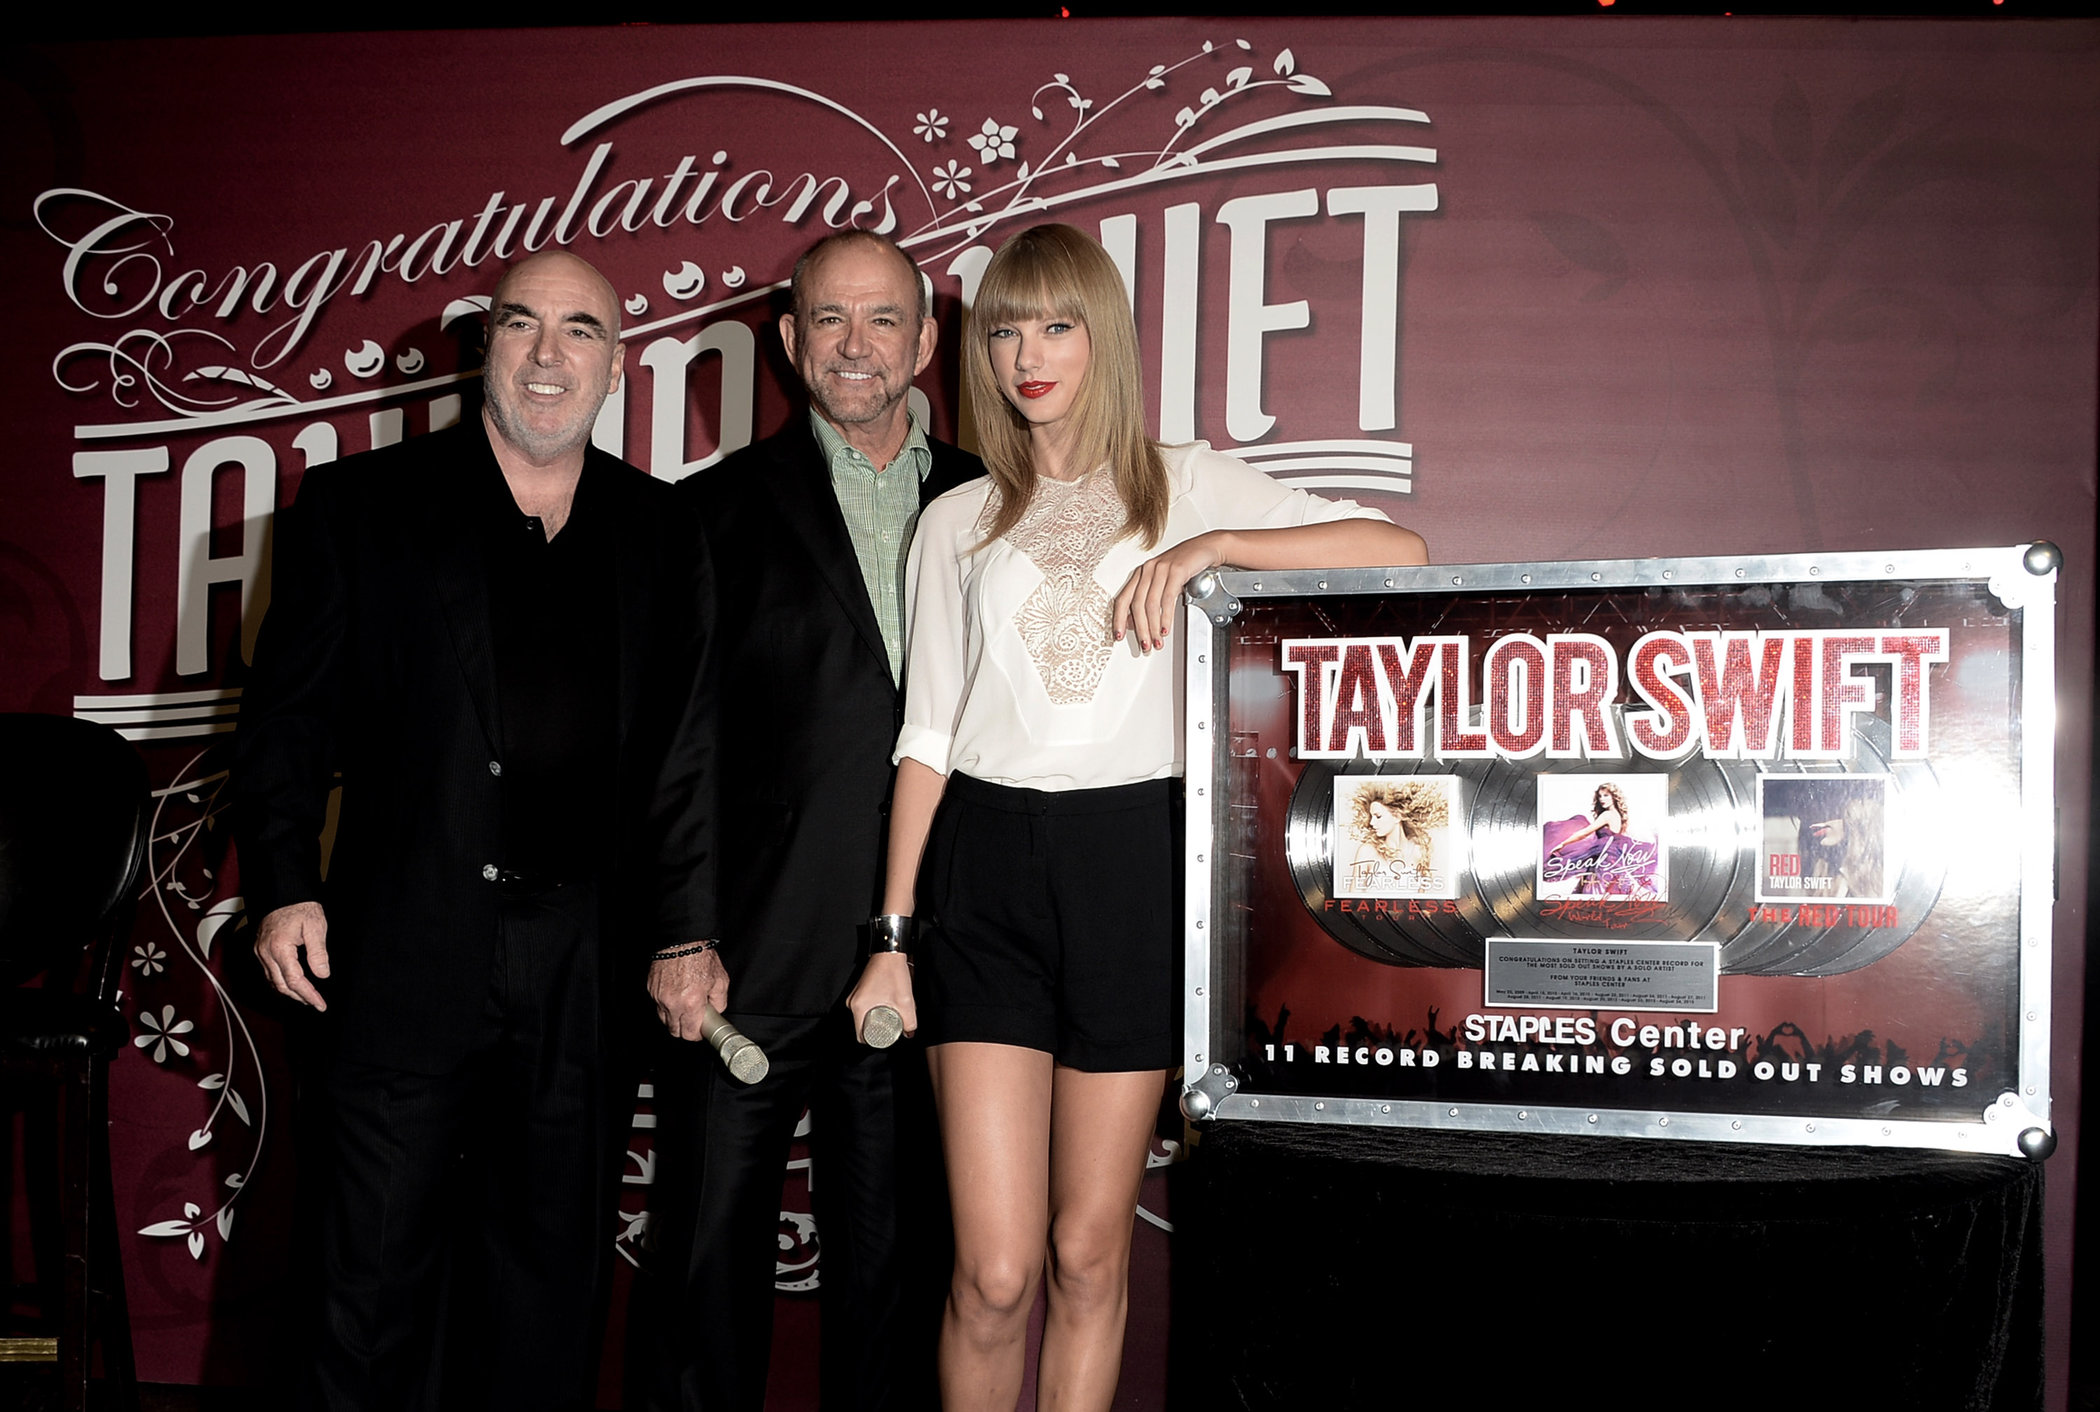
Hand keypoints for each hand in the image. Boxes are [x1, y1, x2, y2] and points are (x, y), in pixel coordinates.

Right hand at [255, 901, 330, 1009]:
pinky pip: (269, 971)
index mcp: (279, 948)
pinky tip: (292, 983)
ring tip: (307, 997)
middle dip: (299, 997)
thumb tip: (322, 974)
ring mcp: (260, 951)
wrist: (284, 892)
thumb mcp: (315, 927)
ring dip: (289, 991)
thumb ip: (318, 952)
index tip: (320, 1004)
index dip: (308, 994)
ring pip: (273, 980)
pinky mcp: (260, 949)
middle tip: (316, 1003)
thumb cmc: (301, 907)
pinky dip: (281, 980)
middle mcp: (265, 952)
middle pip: (280, 985)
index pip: (294, 980)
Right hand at [650, 945, 729, 1041]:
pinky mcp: (651, 989)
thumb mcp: (721, 980)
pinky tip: (676, 994)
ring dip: (674, 1017)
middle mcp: (673, 1002)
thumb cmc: (700, 957)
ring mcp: (659, 996)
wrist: (682, 940)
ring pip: (664, 1019)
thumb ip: (720, 1002)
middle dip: (684, 1029)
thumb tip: (715, 1012)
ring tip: (684, 1005)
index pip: (689, 1034)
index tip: (700, 1030)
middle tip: (693, 1020)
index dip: (696, 1035)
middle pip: (674, 1031)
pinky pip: (658, 1005)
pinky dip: (666, 1004)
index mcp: (691, 1002)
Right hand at [847, 952, 915, 1043]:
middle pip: (862, 1027)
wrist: (889, 953)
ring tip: (891, 1018)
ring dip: (876, 1020)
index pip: (861, 1035)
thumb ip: (909, 1021)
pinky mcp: (859, 992)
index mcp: (859, 1007)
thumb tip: (909, 1033)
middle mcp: (852, 1003)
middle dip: (876, 1031)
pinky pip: (864, 1008)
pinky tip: (887, 1009)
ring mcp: (854, 996)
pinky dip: (874, 1012)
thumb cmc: (893, 973)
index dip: (873, 1041)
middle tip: (891, 1030)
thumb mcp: (905, 1001)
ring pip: (864, 1017)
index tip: (885, 1039)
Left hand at [1113, 532, 1224, 654]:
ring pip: (1151, 604)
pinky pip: (1167, 598)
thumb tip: (1136, 622)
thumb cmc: (1185, 564)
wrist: (1206, 547)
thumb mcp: (1163, 581)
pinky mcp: (1176, 570)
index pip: (1122, 599)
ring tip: (1157, 641)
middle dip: (1140, 629)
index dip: (1119, 619)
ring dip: (1153, 627)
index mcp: (1140, 573)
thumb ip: (1150, 597)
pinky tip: (1166, 628)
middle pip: (1137, 605)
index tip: (1119, 635)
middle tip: (1144, 645)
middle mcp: (1147, 570)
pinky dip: (1166, 617)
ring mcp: (1161, 569)